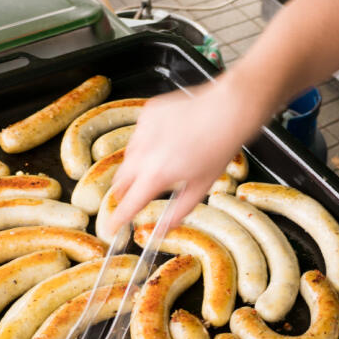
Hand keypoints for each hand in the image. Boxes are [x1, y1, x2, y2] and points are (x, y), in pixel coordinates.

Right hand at [105, 80, 266, 236]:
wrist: (227, 110)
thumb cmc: (220, 146)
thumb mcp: (202, 186)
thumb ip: (179, 211)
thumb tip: (164, 229)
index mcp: (157, 174)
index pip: (128, 204)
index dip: (117, 219)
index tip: (110, 227)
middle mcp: (143, 152)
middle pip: (120, 181)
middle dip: (125, 192)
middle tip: (138, 195)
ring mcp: (143, 130)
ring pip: (129, 156)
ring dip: (138, 165)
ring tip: (167, 160)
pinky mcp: (147, 114)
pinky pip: (139, 134)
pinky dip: (148, 142)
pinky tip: (171, 139)